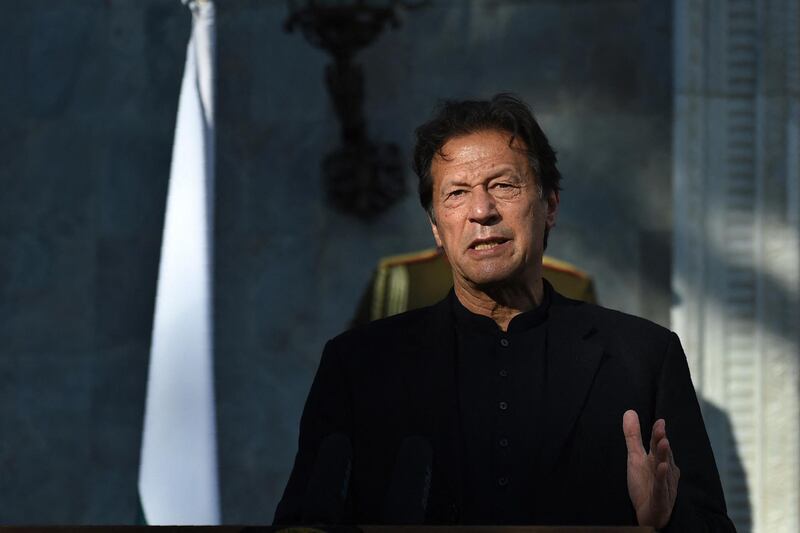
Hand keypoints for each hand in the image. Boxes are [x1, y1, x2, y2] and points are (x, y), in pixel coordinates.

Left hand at [623, 409, 679, 528]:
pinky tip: (661, 467)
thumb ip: (633, 436)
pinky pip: (661, 487)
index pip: (657, 444)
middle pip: (662, 453)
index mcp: (658, 460)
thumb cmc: (644, 484)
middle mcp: (664, 470)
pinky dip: (661, 478)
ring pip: (664, 468)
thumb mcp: (635, 457)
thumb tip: (629, 412)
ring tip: (663, 442)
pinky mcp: (660, 498)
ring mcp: (664, 484)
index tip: (660, 421)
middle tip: (661, 428)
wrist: (648, 514)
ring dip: (664, 456)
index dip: (658, 433)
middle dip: (661, 441)